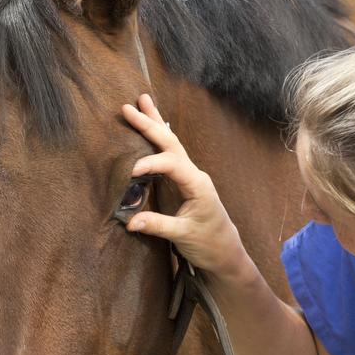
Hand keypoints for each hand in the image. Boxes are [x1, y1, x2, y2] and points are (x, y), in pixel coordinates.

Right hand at [122, 94, 247, 278]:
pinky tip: (153, 125)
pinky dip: (159, 138)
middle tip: (130, 107)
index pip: (171, 164)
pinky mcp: (185, 181)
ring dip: (156, 123)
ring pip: (171, 143)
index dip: (150, 164)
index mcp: (198, 185)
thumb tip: (129, 221)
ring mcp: (191, 176)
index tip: (131, 172)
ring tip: (142, 101)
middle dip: (151, 124)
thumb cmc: (209, 243)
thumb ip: (157, 226)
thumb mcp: (183, 236)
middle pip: (171, 143)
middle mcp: (195, 175)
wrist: (225, 252)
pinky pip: (170, 154)